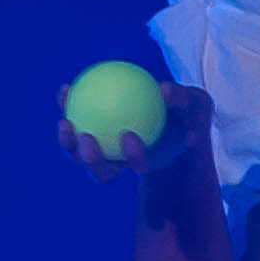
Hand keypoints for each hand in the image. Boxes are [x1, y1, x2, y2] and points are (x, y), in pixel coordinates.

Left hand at [58, 81, 210, 177]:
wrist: (173, 124)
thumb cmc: (188, 115)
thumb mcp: (196, 106)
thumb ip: (182, 101)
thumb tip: (163, 88)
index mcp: (147, 161)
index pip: (139, 164)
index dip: (133, 156)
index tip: (129, 135)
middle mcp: (123, 164)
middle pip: (102, 171)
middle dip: (91, 161)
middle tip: (85, 138)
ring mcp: (105, 154)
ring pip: (82, 154)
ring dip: (68, 143)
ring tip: (63, 121)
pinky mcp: (90, 139)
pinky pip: (77, 125)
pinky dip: (69, 112)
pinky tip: (65, 89)